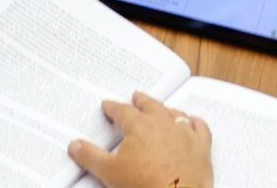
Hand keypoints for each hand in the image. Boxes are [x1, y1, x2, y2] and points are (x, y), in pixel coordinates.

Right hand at [68, 93, 213, 187]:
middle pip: (150, 105)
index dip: (113, 107)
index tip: (108, 105)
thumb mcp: (108, 172)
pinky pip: (199, 127)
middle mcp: (163, 123)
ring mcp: (184, 133)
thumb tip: (75, 145)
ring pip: (174, 113)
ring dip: (165, 108)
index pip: (122, 111)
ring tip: (160, 107)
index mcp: (139, 125)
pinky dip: (194, 122)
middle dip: (141, 101)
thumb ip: (90, 156)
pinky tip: (192, 121)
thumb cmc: (145, 185)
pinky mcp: (201, 145)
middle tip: (135, 97)